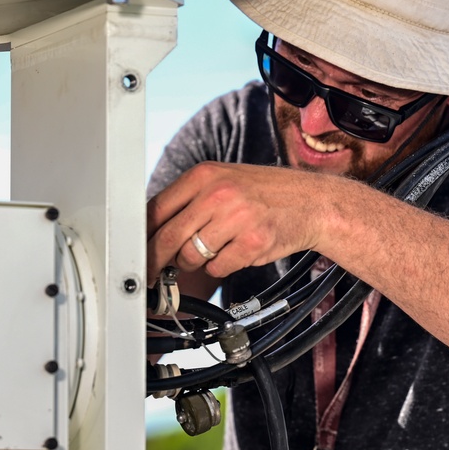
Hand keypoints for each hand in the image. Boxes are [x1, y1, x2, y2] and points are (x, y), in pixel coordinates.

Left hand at [147, 162, 336, 281]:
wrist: (312, 202)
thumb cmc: (264, 193)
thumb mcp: (224, 180)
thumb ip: (189, 200)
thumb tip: (150, 229)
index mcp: (204, 175)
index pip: (156, 209)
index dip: (142, 236)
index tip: (136, 252)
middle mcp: (218, 193)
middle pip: (167, 237)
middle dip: (156, 261)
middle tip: (154, 274)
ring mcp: (236, 218)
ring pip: (191, 256)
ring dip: (195, 262)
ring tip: (214, 250)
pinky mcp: (252, 242)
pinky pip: (217, 267)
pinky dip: (220, 266)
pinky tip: (235, 252)